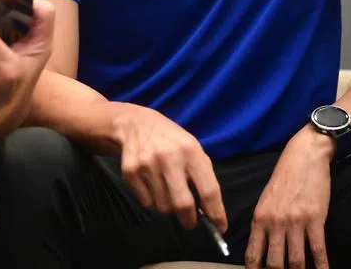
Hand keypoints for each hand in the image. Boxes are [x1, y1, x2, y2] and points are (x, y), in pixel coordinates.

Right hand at [111, 103, 226, 232]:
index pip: (208, 190)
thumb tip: (210, 211)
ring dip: (168, 207)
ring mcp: (147, 164)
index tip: (220, 227)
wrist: (135, 124)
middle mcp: (169, 157)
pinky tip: (151, 184)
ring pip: (163, 206)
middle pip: (183, 204)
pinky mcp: (130, 171)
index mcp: (191, 151)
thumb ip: (203, 176)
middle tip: (190, 222)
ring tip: (168, 193)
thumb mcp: (193, 148)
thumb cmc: (171, 140)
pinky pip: (145, 202)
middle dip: (189, 220)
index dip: (216, 213)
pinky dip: (151, 200)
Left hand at [244, 125, 333, 268]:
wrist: (304, 157)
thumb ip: (262, 223)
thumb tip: (260, 246)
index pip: (253, 253)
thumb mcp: (265, 199)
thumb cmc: (285, 177)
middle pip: (274, 263)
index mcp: (260, 218)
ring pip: (295, 260)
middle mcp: (275, 223)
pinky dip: (321, 266)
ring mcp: (295, 222)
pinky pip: (318, 250)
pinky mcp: (315, 219)